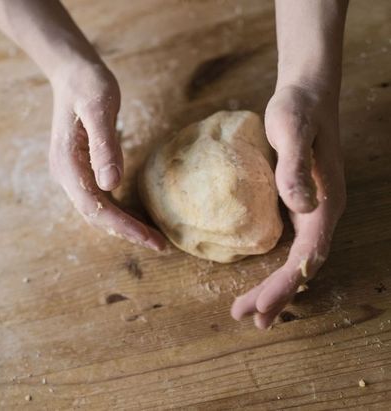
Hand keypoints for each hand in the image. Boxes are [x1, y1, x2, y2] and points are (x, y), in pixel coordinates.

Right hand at [49, 62, 165, 249]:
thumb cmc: (87, 86)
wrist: (73, 73)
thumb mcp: (98, 109)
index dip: (123, 227)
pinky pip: (103, 199)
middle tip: (160, 245)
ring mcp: (75, 174)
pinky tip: (139, 216)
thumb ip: (104, 146)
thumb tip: (111, 184)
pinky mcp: (85, 170)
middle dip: (128, 232)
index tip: (150, 240)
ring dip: (125, 226)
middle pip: (98, 216)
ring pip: (100, 211)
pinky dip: (121, 212)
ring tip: (154, 237)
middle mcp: (68, 176)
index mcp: (68, 165)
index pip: (96, 208)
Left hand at [231, 84, 345, 328]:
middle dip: (277, 295)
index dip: (284, 284)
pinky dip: (276, 268)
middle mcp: (322, 213)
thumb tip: (302, 207)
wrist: (307, 95)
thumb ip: (297, 168)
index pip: (307, 256)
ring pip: (297, 261)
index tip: (258, 306)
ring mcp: (312, 211)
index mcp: (326, 203)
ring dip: (277, 288)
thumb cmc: (298, 110)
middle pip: (303, 267)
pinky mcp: (298, 204)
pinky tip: (262, 279)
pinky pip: (290, 246)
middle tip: (245, 318)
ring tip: (253, 312)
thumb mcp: (292, 130)